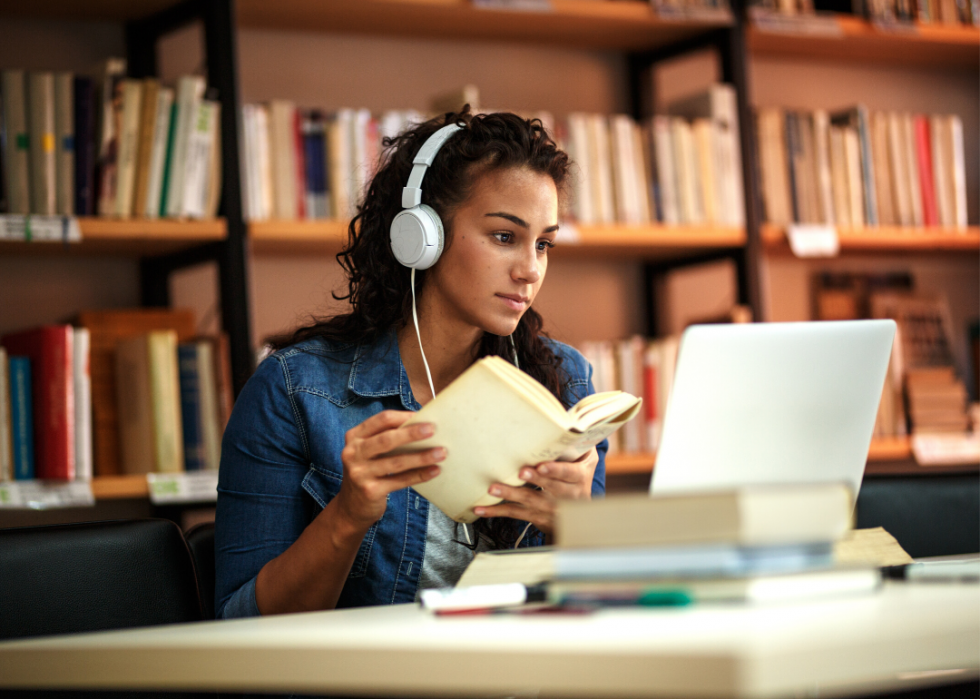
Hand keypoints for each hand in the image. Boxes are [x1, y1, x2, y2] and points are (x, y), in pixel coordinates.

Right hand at [336, 410, 444, 530]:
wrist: (352, 506)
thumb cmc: (368, 471)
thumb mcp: (369, 451)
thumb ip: (387, 438)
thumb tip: (423, 425)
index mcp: (355, 436)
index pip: (381, 420)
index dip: (403, 417)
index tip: (424, 416)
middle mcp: (353, 453)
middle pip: (387, 439)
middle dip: (412, 433)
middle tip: (433, 430)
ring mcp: (359, 473)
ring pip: (396, 462)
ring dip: (421, 457)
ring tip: (441, 452)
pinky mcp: (370, 491)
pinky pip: (400, 481)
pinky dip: (419, 475)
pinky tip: (434, 471)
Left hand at [472, 448, 597, 535]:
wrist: (582, 515)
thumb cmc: (578, 476)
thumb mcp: (586, 460)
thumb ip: (580, 443)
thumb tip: (570, 419)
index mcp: (579, 478)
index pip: (568, 473)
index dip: (555, 470)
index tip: (542, 466)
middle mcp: (567, 496)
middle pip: (549, 488)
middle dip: (534, 480)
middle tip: (520, 472)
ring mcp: (551, 509)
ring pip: (530, 501)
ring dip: (510, 495)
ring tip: (493, 489)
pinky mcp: (537, 517)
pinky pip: (516, 514)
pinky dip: (497, 512)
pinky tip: (482, 509)